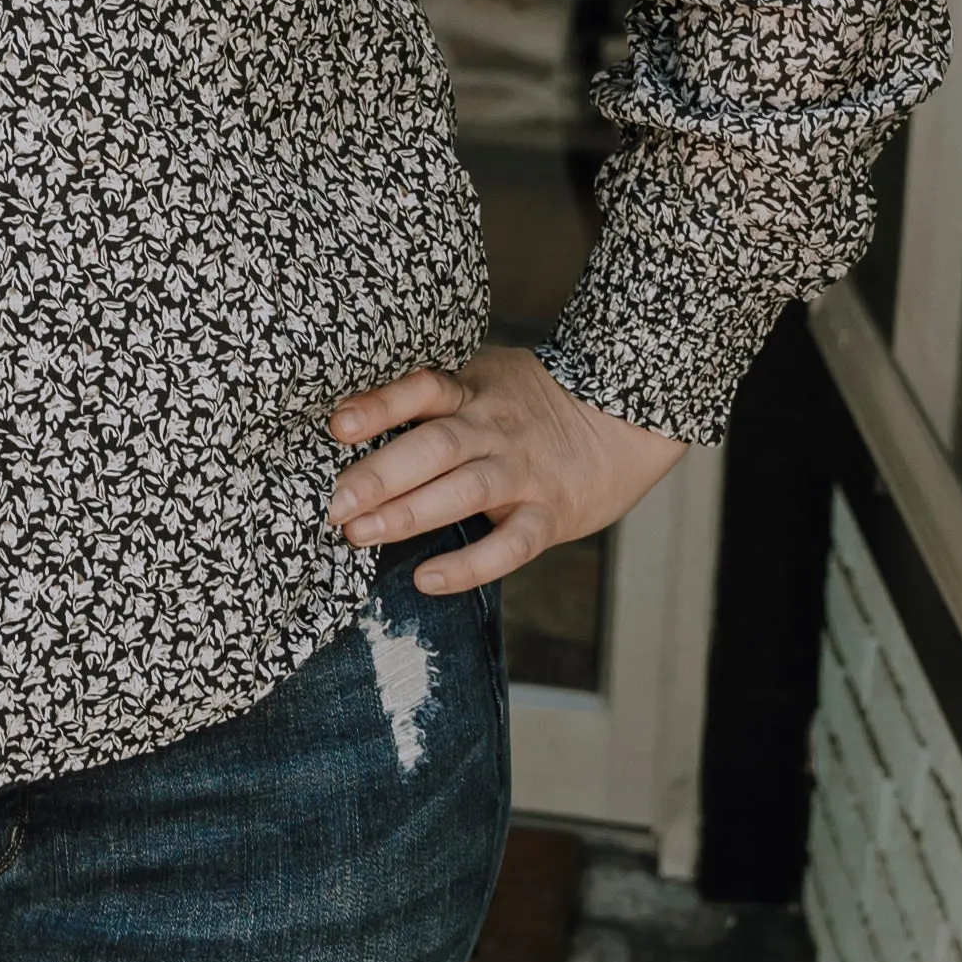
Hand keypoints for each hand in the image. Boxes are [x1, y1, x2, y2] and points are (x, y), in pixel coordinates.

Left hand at [326, 346, 683, 599]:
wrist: (627, 417)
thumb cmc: (536, 405)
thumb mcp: (488, 381)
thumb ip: (436, 398)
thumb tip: (349, 421)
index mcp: (474, 392)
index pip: (423, 390)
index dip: (380, 406)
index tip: (337, 426)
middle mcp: (495, 429)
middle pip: (435, 447)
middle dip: (380, 475)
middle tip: (334, 503)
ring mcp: (524, 472)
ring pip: (464, 490)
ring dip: (409, 513)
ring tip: (360, 534)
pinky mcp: (550, 513)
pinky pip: (510, 544)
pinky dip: (469, 565)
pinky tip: (427, 579)